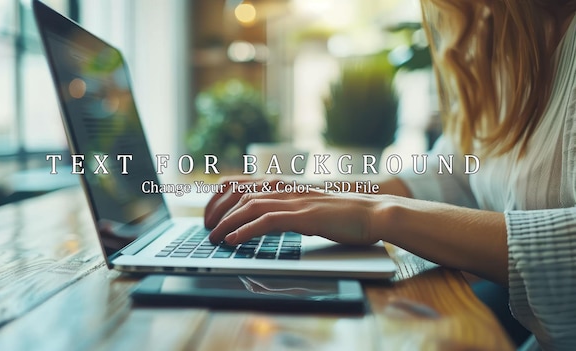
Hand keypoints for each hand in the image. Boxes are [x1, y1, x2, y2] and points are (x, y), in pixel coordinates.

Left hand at [205, 179, 383, 245]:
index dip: (219, 197)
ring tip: (213, 238)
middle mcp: (286, 189)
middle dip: (216, 211)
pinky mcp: (305, 216)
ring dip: (227, 223)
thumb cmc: (342, 215)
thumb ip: (286, 211)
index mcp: (284, 186)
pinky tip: (233, 241)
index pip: (240, 183)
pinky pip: (268, 221)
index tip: (208, 215)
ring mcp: (295, 201)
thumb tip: (264, 223)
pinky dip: (246, 230)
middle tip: (206, 230)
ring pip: (249, 206)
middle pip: (239, 193)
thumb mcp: (306, 209)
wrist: (374, 213)